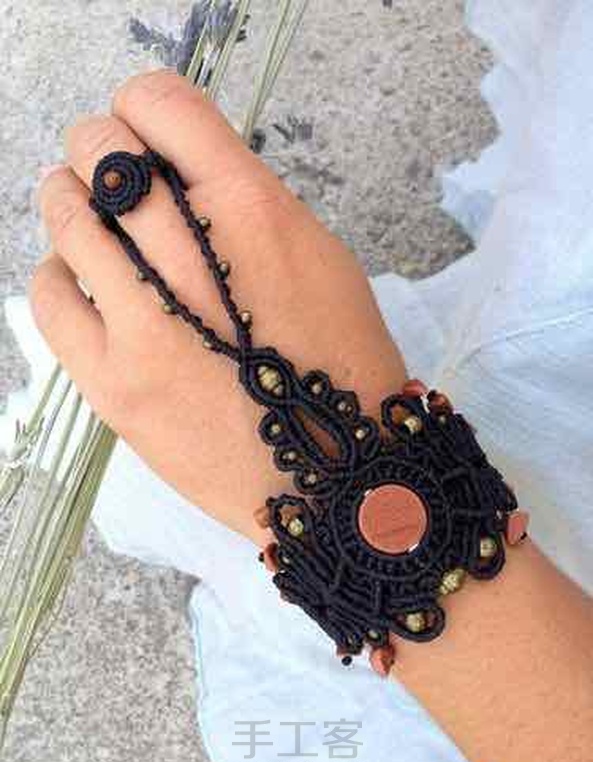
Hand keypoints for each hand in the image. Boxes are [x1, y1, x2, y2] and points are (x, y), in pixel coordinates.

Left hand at [31, 69, 405, 543]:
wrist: (337, 473)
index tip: (143, 129)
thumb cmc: (342, 363)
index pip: (163, 104)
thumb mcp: (319, 256)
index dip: (144, 104)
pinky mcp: (114, 384)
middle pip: (101, 150)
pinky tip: (79, 281)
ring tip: (82, 212)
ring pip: (66, 216)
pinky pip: (49, 298)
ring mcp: (145, 324)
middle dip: (100, 147)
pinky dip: (55, 274)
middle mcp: (193, 256)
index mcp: (254, 211)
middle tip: (110, 171)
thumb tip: (177, 180)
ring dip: (68, 199)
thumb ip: (246, 206)